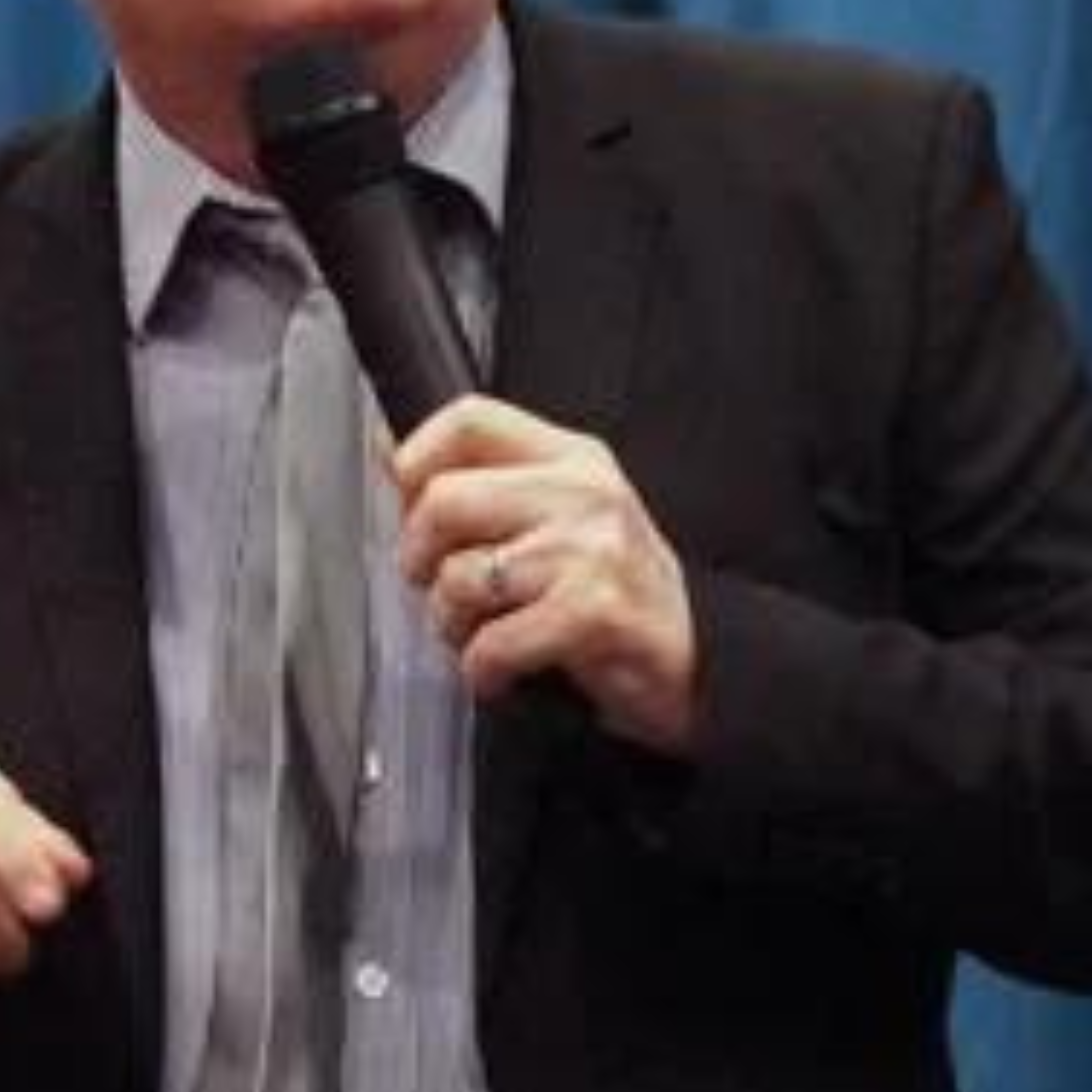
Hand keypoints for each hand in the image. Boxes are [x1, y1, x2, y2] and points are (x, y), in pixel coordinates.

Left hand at [392, 397, 701, 753]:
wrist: (700, 662)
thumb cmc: (622, 595)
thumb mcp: (565, 518)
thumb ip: (488, 484)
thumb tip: (391, 454)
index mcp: (572, 458)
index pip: (470, 420)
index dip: (416, 458)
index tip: (407, 498)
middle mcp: (583, 493)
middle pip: (444, 499)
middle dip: (419, 558)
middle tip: (440, 586)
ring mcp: (591, 550)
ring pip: (459, 577)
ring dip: (452, 625)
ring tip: (485, 633)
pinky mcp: (593, 610)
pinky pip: (491, 643)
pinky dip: (483, 671)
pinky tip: (506, 671)